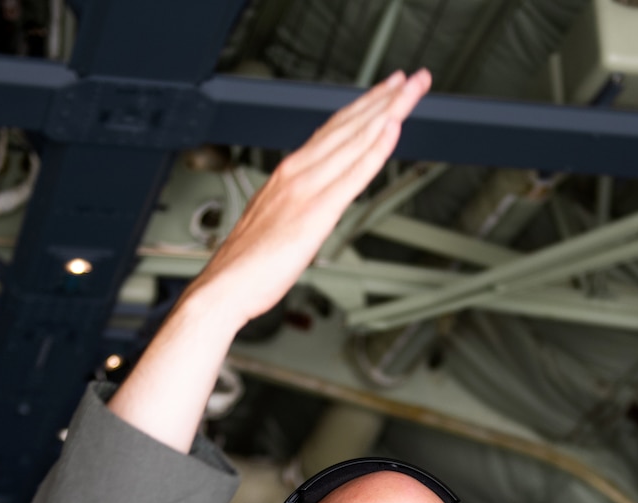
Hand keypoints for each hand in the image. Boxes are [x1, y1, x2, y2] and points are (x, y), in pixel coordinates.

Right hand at [111, 70, 428, 450]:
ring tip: (412, 91)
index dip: (364, 106)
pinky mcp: (315, 213)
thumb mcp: (276, 223)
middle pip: (348, 126)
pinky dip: (373, 149)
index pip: (334, 130)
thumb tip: (317, 203)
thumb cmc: (246, 266)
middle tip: (415, 79)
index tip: (388, 90)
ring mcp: (306, 190)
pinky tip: (392, 130)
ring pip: (353, 140)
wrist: (223, 288)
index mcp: (288, 174)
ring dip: (387, 111)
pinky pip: (351, 174)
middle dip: (384, 99)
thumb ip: (299, 205)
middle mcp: (297, 173)